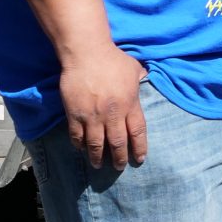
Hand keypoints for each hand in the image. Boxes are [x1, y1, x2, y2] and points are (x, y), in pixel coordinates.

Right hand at [59, 41, 148, 169]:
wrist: (87, 53)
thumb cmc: (113, 59)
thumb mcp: (134, 69)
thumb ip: (140, 80)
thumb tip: (147, 80)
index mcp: (130, 103)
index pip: (137, 132)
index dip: (139, 147)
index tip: (139, 159)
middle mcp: (113, 114)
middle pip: (118, 142)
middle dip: (119, 157)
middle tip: (119, 167)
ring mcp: (92, 116)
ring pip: (96, 144)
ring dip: (97, 157)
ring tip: (98, 165)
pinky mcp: (75, 114)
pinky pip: (77, 136)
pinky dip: (80, 145)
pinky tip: (82, 150)